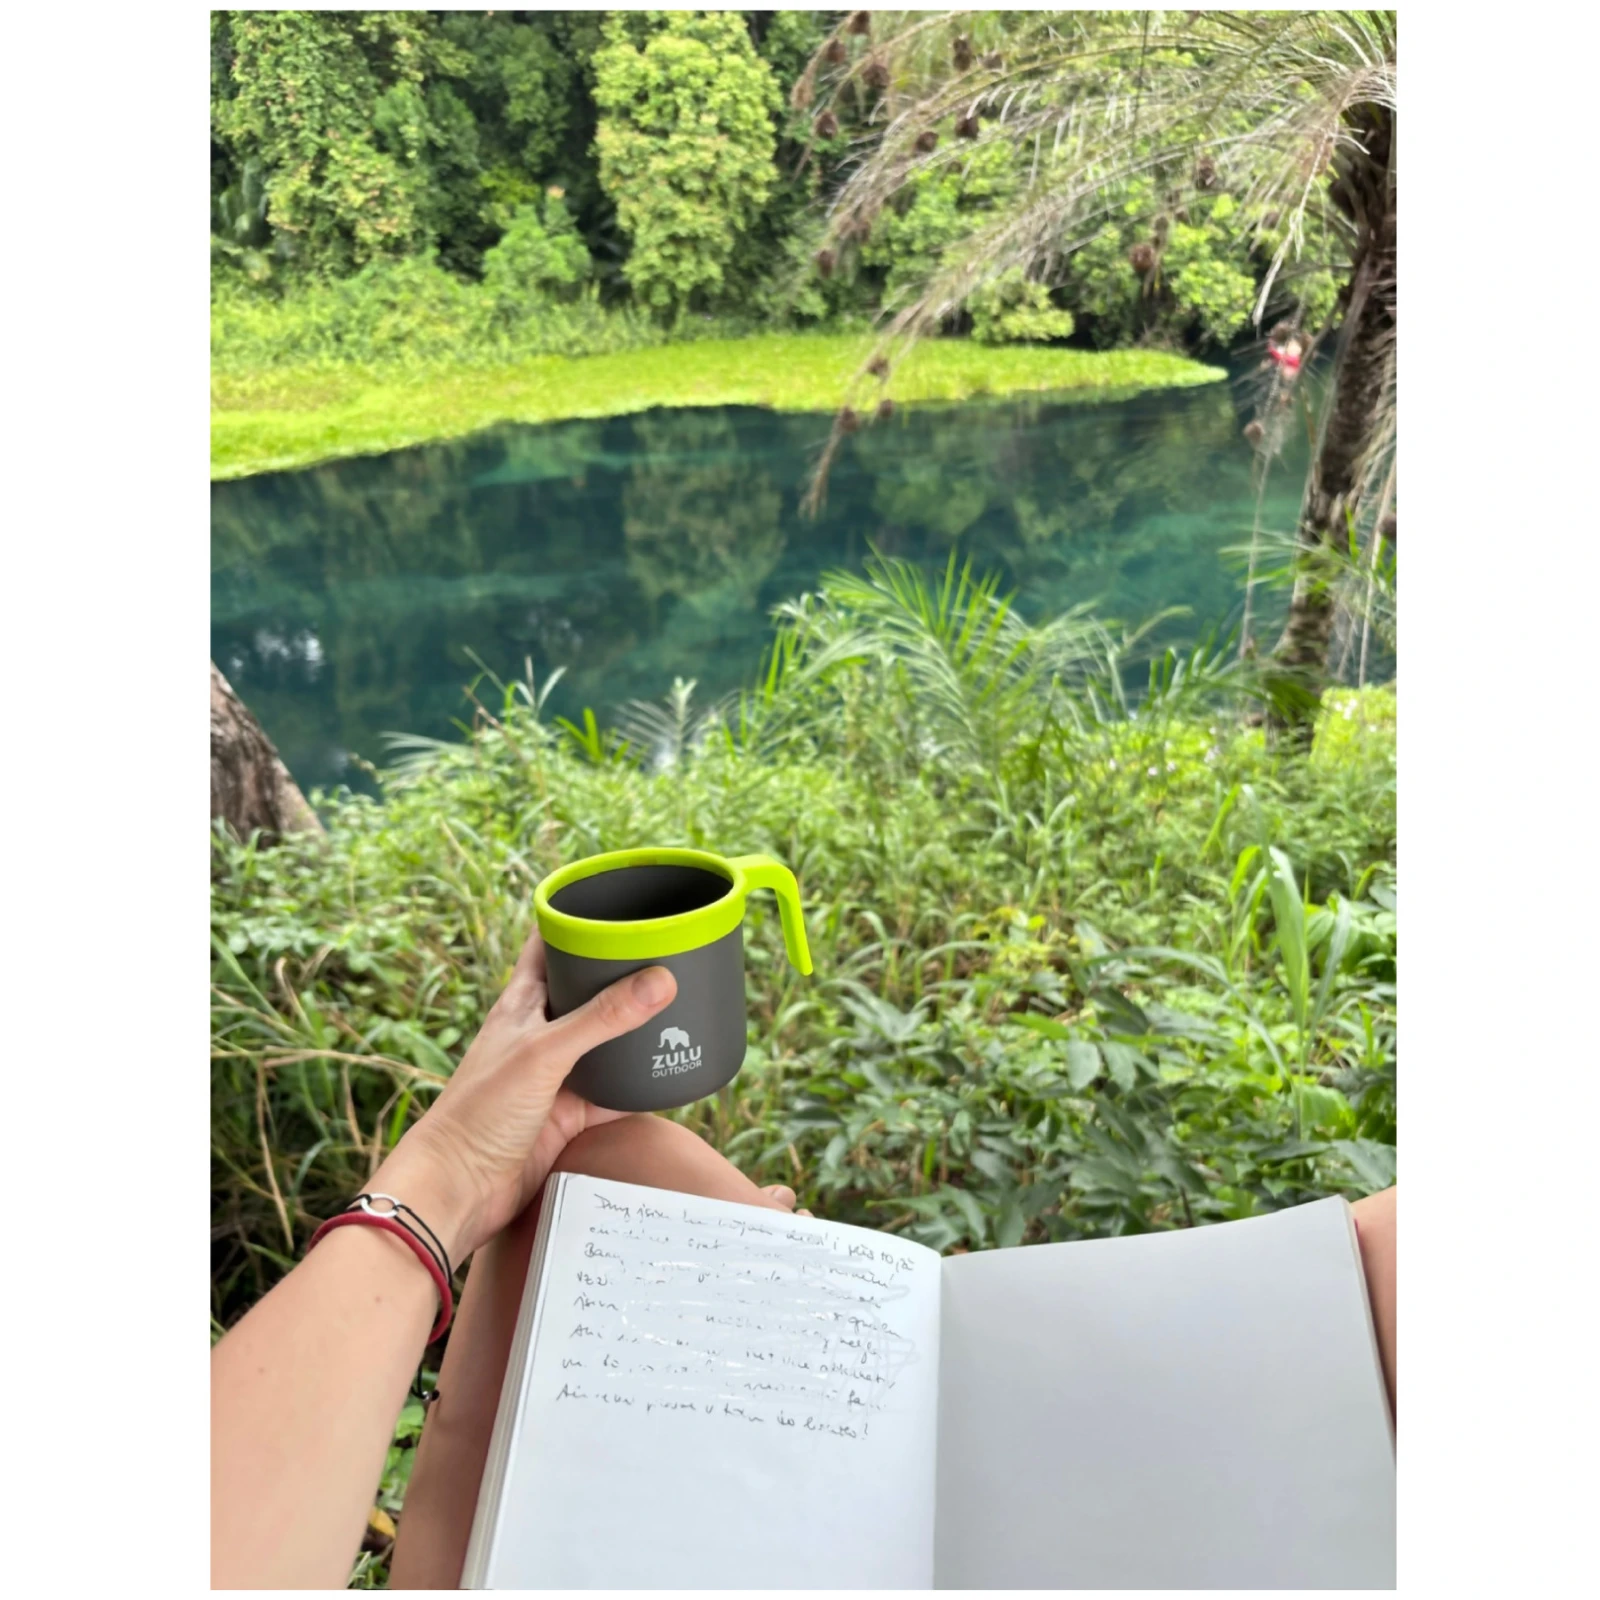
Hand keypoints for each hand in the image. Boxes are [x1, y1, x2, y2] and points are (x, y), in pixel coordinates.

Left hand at [369, 928, 676, 1262]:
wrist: (460, 1187)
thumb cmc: (479, 1112)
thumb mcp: (544, 1052)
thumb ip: (602, 1017)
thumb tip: (661, 980)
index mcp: (522, 1002)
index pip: (550, 944)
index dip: (577, 919)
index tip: (617, 901)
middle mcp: (540, 1031)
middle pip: (587, 990)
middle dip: (622, 972)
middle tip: (668, 953)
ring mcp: (557, 1073)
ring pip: (605, 1039)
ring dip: (635, 1027)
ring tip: (681, 1005)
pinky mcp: (571, 1113)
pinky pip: (615, 1091)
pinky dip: (640, 1083)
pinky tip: (670, 1073)